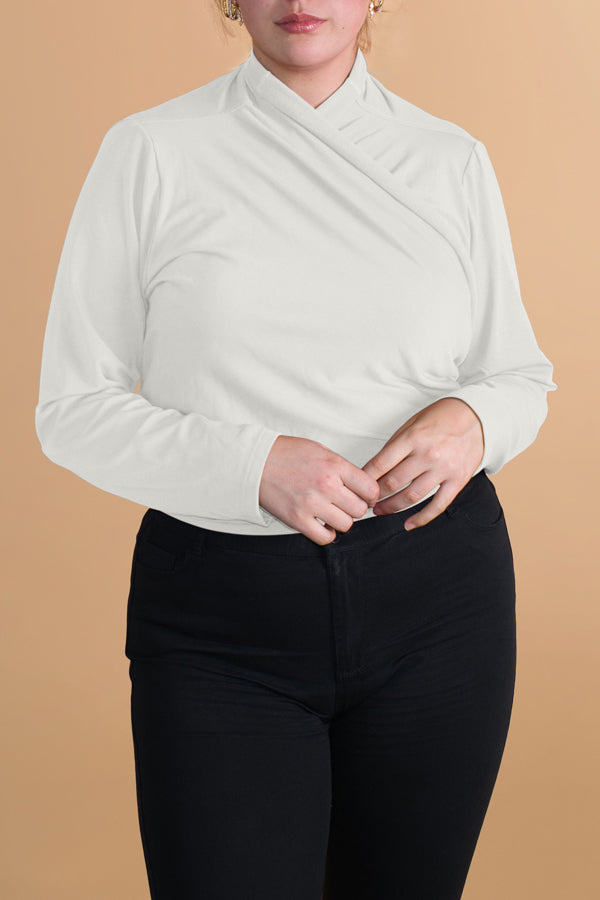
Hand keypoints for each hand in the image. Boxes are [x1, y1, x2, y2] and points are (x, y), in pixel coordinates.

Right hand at [259, 435, 379, 544]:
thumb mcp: (320, 450)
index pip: (370, 489)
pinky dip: (327, 533)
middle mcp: (326, 485)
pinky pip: (325, 537)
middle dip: (355, 507)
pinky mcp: (297, 520)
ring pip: (346, 524)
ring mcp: (311, 504)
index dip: (370, 494)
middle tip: (345, 503)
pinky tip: (322, 524)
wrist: (254, 462)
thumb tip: (359, 485)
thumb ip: (341, 467)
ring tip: (331, 512)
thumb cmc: (285, 453)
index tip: (365, 496)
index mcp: (334, 466)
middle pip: (360, 509)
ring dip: (341, 520)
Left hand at [361, 398, 484, 530]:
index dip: (365, 479)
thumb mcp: (413, 423)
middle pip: (393, 482)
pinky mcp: (458, 480)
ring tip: (380, 511)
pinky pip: (438, 505)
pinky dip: (421, 518)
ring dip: (392, 507)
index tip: (357, 487)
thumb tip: (374, 469)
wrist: (477, 417)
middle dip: (375, 495)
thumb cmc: (441, 418)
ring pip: (411, 496)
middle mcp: (427, 454)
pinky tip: (408, 524)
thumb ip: (395, 446)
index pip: (380, 464)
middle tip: (365, 501)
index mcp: (412, 438)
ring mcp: (443, 469)